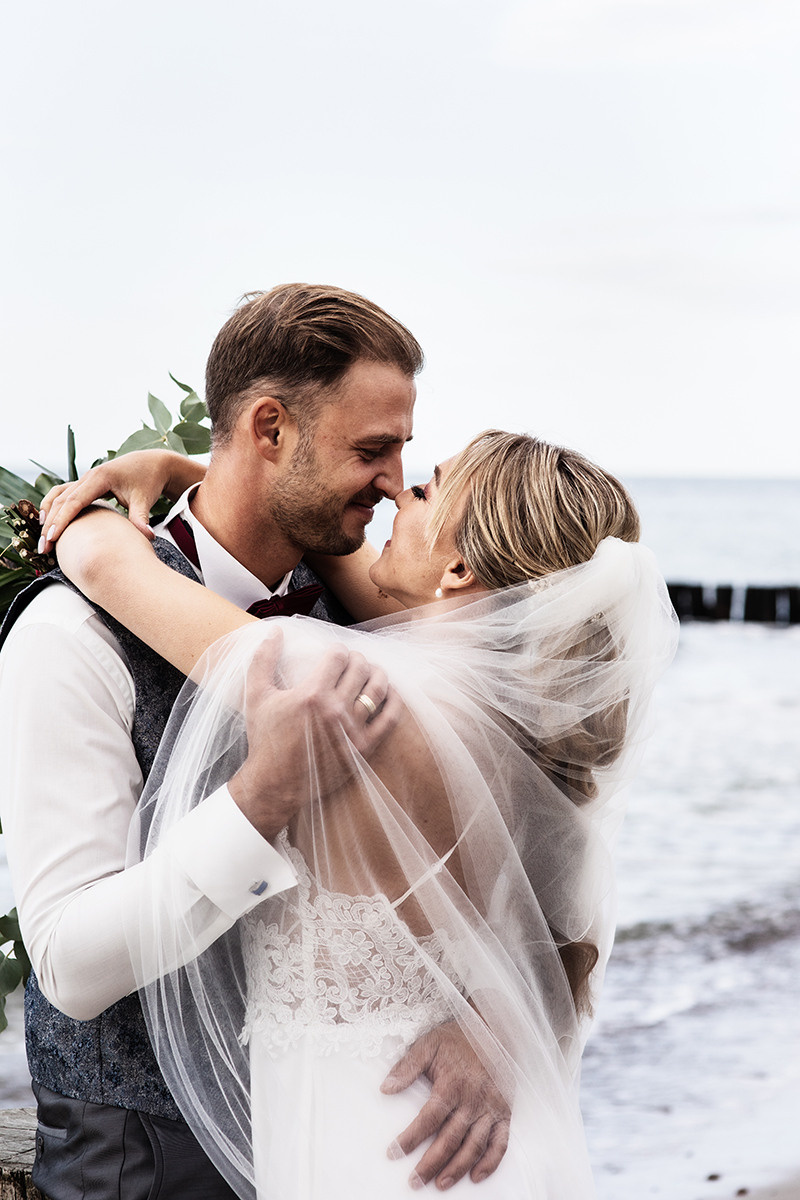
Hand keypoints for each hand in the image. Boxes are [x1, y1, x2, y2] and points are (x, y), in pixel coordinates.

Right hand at [38, 450, 204, 552]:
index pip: (74, 501)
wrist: (152, 463)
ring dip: (49, 514)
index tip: (52, 538)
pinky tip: (49, 521)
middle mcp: (89, 476)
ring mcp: (86, 478)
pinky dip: (55, 506)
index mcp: (101, 478)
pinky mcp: (87, 483)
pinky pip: (64, 493)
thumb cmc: (148, 481)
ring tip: (43, 536)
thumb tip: (149, 537)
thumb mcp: (145, 499)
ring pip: (59, 495)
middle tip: (44, 547)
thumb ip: (142, 518)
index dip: (62, 520)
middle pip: (62, 500)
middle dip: (50, 523)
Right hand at [229, 630, 399, 839]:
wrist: (274, 784)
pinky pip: (390, 718)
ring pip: (377, 688)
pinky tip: (390, 693)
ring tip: (372, 672)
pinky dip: (394, 701)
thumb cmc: (265, 739)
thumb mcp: (256, 696)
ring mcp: (352, 730)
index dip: (338, 650)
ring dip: (378, 673)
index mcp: (311, 694)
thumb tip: (275, 630)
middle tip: (352, 662)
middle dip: (357, 659)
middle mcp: (335, 710)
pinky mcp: (364, 749)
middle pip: (360, 668)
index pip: (338, 656)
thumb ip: (263, 659)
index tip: (334, 654)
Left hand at [382, 1020, 510, 1190]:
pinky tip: (476, 1177)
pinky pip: (500, 1142)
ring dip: (457, 1168)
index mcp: (452, 1084)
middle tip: (414, 1182)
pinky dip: (490, 1163)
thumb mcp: (428, 1044)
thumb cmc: (457, 1037)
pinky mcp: (505, 1111)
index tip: (393, 1153)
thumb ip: (407, 1067)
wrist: (492, 1028)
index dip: (409, 1139)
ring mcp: (491, 1108)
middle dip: (430, 1164)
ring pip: (474, 1146)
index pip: (427, 1119)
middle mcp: (472, 1100)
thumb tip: (385, 1089)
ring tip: (440, 1185)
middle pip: (450, 1139)